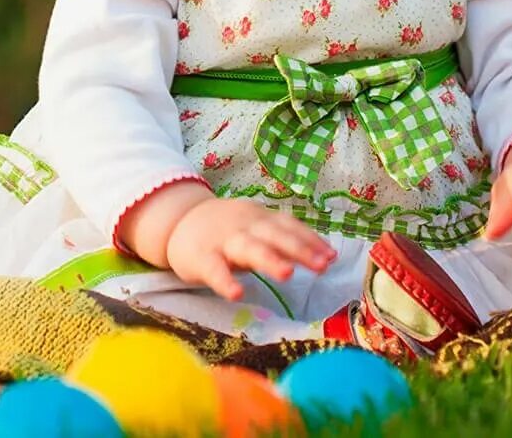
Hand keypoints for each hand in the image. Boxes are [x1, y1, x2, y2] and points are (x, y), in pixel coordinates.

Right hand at [118, 180, 334, 299]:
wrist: (178, 221)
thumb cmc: (228, 230)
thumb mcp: (256, 227)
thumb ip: (284, 239)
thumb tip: (326, 256)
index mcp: (260, 219)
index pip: (289, 226)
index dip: (311, 240)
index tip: (332, 257)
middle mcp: (245, 226)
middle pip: (275, 235)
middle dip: (300, 249)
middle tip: (322, 265)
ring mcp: (223, 241)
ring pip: (248, 248)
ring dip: (269, 259)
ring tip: (288, 274)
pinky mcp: (201, 258)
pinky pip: (214, 270)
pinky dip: (225, 281)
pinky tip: (237, 293)